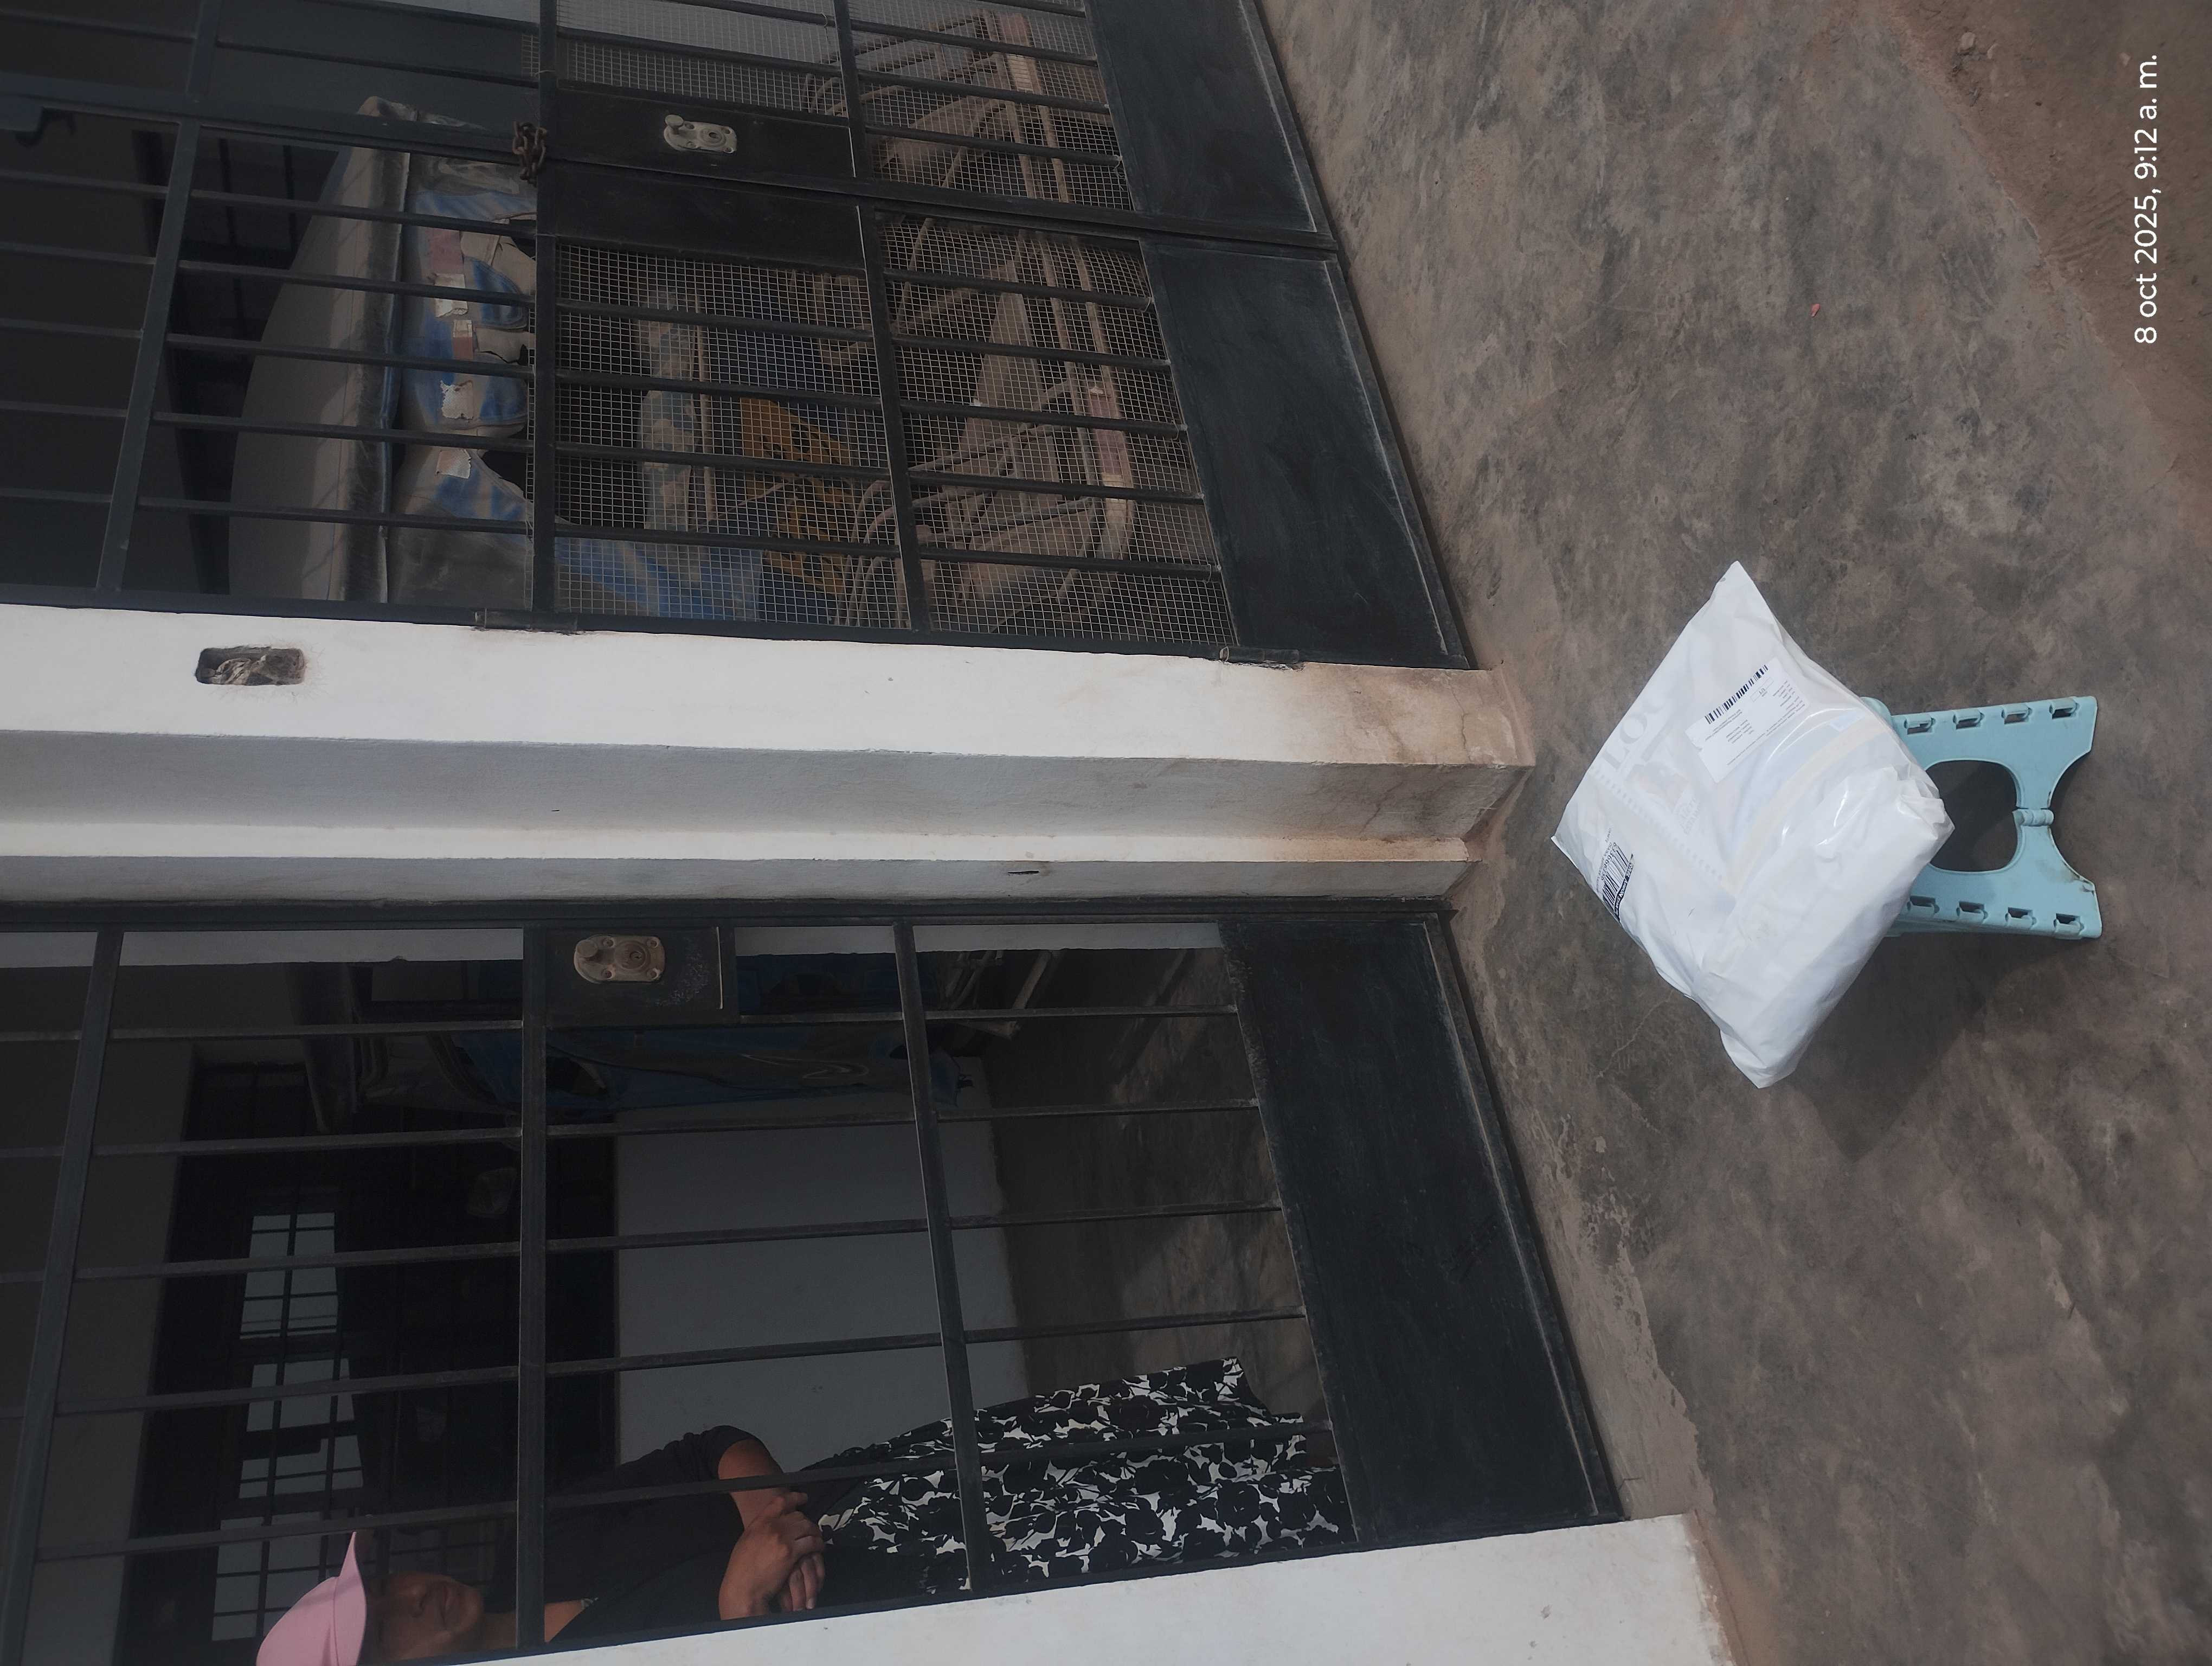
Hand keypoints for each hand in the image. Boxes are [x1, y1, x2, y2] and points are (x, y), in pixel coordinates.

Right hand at [718, 1492, 823, 1619]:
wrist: (743, 1588)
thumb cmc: (741, 1570)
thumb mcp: (746, 1541)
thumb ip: (760, 1529)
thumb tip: (772, 1525)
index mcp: (760, 1522)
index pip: (780, 1501)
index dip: (795, 1497)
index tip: (803, 1498)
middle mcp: (772, 1527)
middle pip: (798, 1515)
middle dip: (806, 1521)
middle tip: (810, 1528)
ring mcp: (783, 1539)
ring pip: (807, 1527)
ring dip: (815, 1532)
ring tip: (817, 1537)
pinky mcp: (791, 1553)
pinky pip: (811, 1543)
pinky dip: (818, 1544)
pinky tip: (819, 1548)